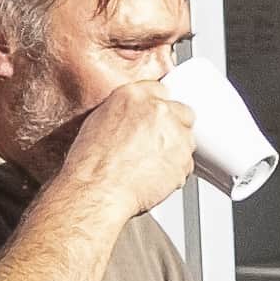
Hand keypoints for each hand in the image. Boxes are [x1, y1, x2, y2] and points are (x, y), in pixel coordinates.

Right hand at [51, 82, 201, 218]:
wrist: (98, 189)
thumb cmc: (92, 163)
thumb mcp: (99, 121)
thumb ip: (125, 112)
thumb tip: (135, 118)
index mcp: (133, 96)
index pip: (160, 91)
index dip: (157, 110)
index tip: (155, 120)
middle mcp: (158, 110)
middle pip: (181, 112)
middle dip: (173, 128)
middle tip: (155, 145)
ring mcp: (175, 134)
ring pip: (187, 139)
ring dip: (175, 150)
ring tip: (151, 164)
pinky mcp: (184, 158)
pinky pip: (187, 164)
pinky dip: (176, 171)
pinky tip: (155, 176)